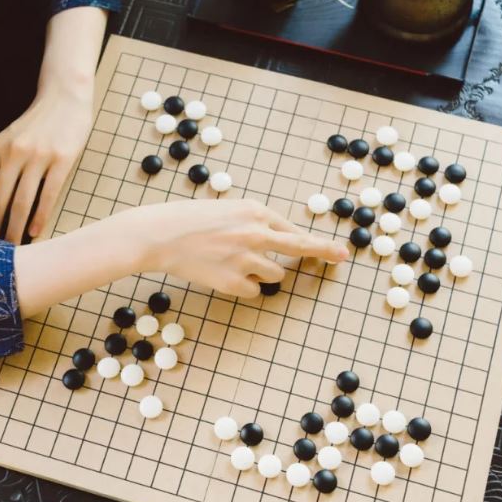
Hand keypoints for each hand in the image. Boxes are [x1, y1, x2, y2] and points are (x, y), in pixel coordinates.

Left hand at [0, 85, 92, 241]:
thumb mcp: (11, 136)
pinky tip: (35, 232)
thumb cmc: (38, 121)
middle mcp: (14, 153)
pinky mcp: (62, 160)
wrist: (66, 95)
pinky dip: (40, 216)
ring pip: (22, 202)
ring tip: (13, 248)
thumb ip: (2, 161)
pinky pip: (48, 195)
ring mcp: (38, 157)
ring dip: (15, 229)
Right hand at [125, 198, 348, 297]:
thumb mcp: (226, 210)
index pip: (293, 230)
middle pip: (301, 247)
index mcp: (255, 211)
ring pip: (276, 275)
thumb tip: (278, 240)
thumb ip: (254, 223)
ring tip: (234, 264)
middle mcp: (256, 233)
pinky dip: (242, 287)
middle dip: (325, 253)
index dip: (314, 243)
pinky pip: (253, 291)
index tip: (337, 251)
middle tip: (342, 258)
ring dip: (263, 273)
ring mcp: (247, 258)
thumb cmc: (188, 219)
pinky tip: (221, 275)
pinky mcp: (234, 281)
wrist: (159, 234)